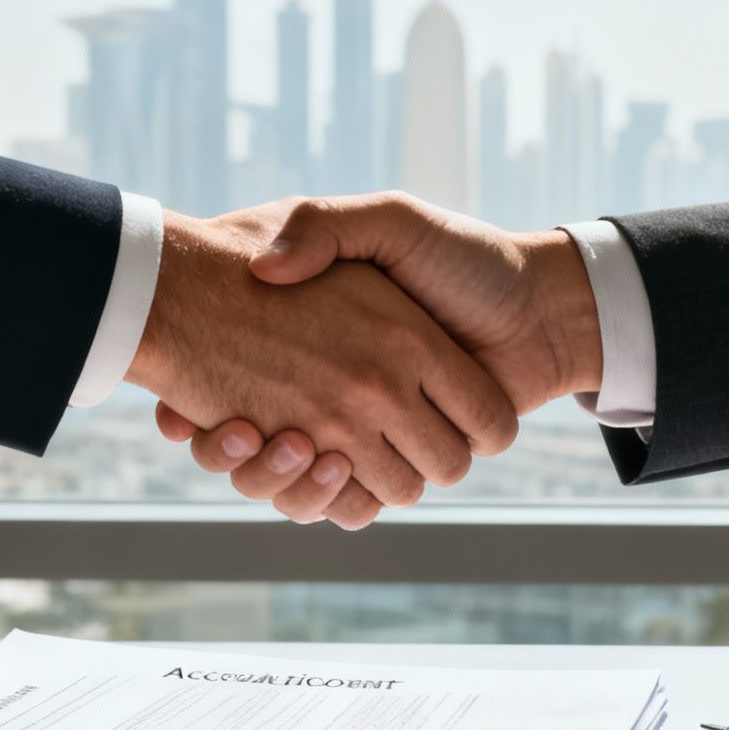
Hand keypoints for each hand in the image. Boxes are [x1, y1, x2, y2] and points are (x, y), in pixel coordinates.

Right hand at [127, 199, 518, 511]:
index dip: (208, 409)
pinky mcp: (396, 468)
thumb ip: (326, 227)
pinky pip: (346, 508)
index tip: (188, 403)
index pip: (229, 394)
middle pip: (257, 455)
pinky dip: (326, 500)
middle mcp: (336, 397)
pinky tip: (322, 464)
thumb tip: (264, 270)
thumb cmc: (465, 260)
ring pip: (296, 488)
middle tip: (235, 428)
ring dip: (278, 479)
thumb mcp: (388, 221)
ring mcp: (364, 436)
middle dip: (242, 455)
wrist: (539, 307)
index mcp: (319, 347)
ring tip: (273, 440)